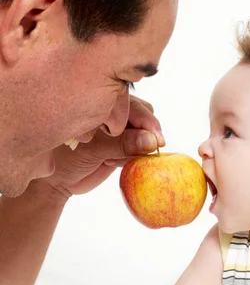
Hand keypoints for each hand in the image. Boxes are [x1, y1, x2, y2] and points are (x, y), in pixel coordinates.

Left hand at [40, 95, 164, 199]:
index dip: (147, 122)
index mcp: (104, 104)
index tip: (155, 140)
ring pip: (145, 133)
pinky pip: (140, 149)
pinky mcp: (124, 146)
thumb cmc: (66, 158)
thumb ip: (123, 145)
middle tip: (141, 150)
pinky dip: (134, 156)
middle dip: (146, 133)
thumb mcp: (94, 150)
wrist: (58, 179)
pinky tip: (112, 162)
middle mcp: (114, 113)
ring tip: (114, 158)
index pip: (134, 106)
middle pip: (145, 116)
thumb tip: (152, 142)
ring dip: (139, 147)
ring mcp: (121, 129)